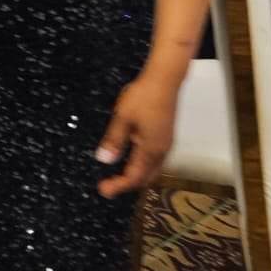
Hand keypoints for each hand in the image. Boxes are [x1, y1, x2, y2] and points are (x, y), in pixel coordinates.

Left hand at [95, 71, 179, 197]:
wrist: (165, 80)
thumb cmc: (142, 97)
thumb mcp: (123, 117)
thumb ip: (114, 140)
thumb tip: (104, 160)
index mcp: (150, 149)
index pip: (135, 176)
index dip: (119, 185)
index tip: (103, 191)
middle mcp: (162, 151)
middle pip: (147, 177)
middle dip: (129, 184)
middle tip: (110, 185)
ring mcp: (166, 144)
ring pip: (153, 169)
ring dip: (137, 175)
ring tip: (119, 176)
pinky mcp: (166, 136)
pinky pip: (155, 159)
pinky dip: (143, 166)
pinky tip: (133, 158)